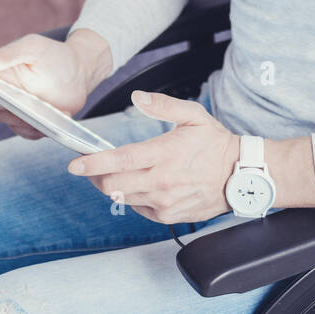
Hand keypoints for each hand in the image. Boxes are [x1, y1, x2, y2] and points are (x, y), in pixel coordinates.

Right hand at [0, 30, 110, 139]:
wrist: (80, 71)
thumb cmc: (52, 55)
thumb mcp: (32, 47)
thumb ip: (9, 53)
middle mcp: (5, 96)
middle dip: (1, 106)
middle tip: (9, 103)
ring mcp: (19, 111)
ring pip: (10, 122)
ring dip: (20, 120)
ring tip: (36, 115)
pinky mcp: (34, 124)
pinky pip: (29, 133)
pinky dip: (37, 129)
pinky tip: (50, 122)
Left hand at [67, 90, 237, 223]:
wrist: (240, 176)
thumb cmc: (216, 144)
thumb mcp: (193, 116)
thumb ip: (163, 106)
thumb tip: (138, 97)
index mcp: (163, 154)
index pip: (120, 161)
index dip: (93, 164)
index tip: (74, 165)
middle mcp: (161, 181)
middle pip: (112, 185)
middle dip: (97, 176)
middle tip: (95, 167)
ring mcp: (164, 202)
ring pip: (122, 198)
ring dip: (114, 187)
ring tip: (120, 174)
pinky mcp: (168, 215)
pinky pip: (139, 209)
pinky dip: (133, 198)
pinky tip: (143, 186)